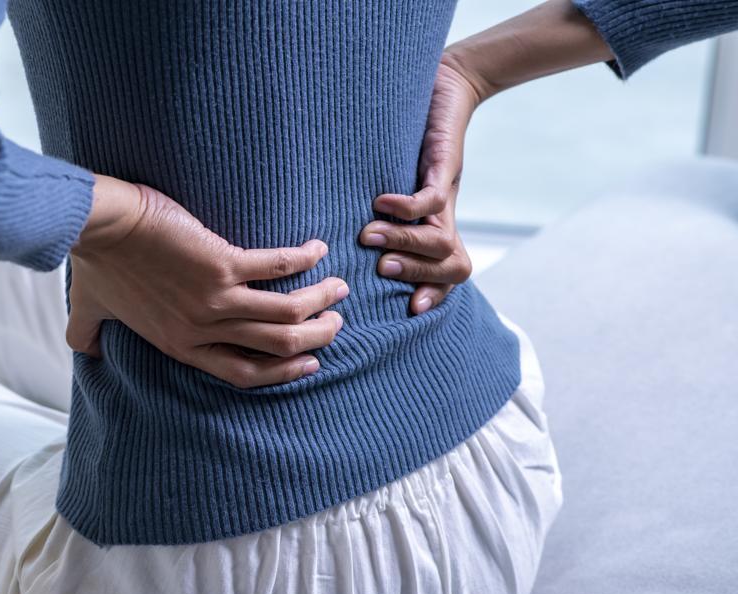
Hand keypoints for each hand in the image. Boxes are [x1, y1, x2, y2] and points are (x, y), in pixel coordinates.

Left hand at [67, 177, 348, 388]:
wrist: (97, 227)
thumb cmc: (94, 264)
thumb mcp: (92, 312)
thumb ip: (89, 337)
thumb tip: (85, 352)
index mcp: (181, 345)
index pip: (244, 373)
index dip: (282, 372)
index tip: (307, 362)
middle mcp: (203, 329)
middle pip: (278, 348)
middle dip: (315, 339)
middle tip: (334, 323)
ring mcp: (214, 299)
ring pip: (287, 314)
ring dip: (320, 301)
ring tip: (337, 289)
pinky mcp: (221, 263)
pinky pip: (276, 267)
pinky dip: (303, 259)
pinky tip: (316, 249)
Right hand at [360, 51, 487, 314]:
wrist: (447, 86)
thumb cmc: (412, 136)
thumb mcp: (395, 181)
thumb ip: (377, 210)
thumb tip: (339, 236)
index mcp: (436, 224)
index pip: (450, 273)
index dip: (436, 294)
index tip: (411, 309)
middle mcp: (445, 214)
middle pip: (453, 267)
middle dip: (417, 275)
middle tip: (380, 268)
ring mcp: (446, 192)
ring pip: (441, 241)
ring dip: (404, 243)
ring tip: (368, 235)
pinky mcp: (443, 166)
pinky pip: (429, 199)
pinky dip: (405, 207)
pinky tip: (381, 202)